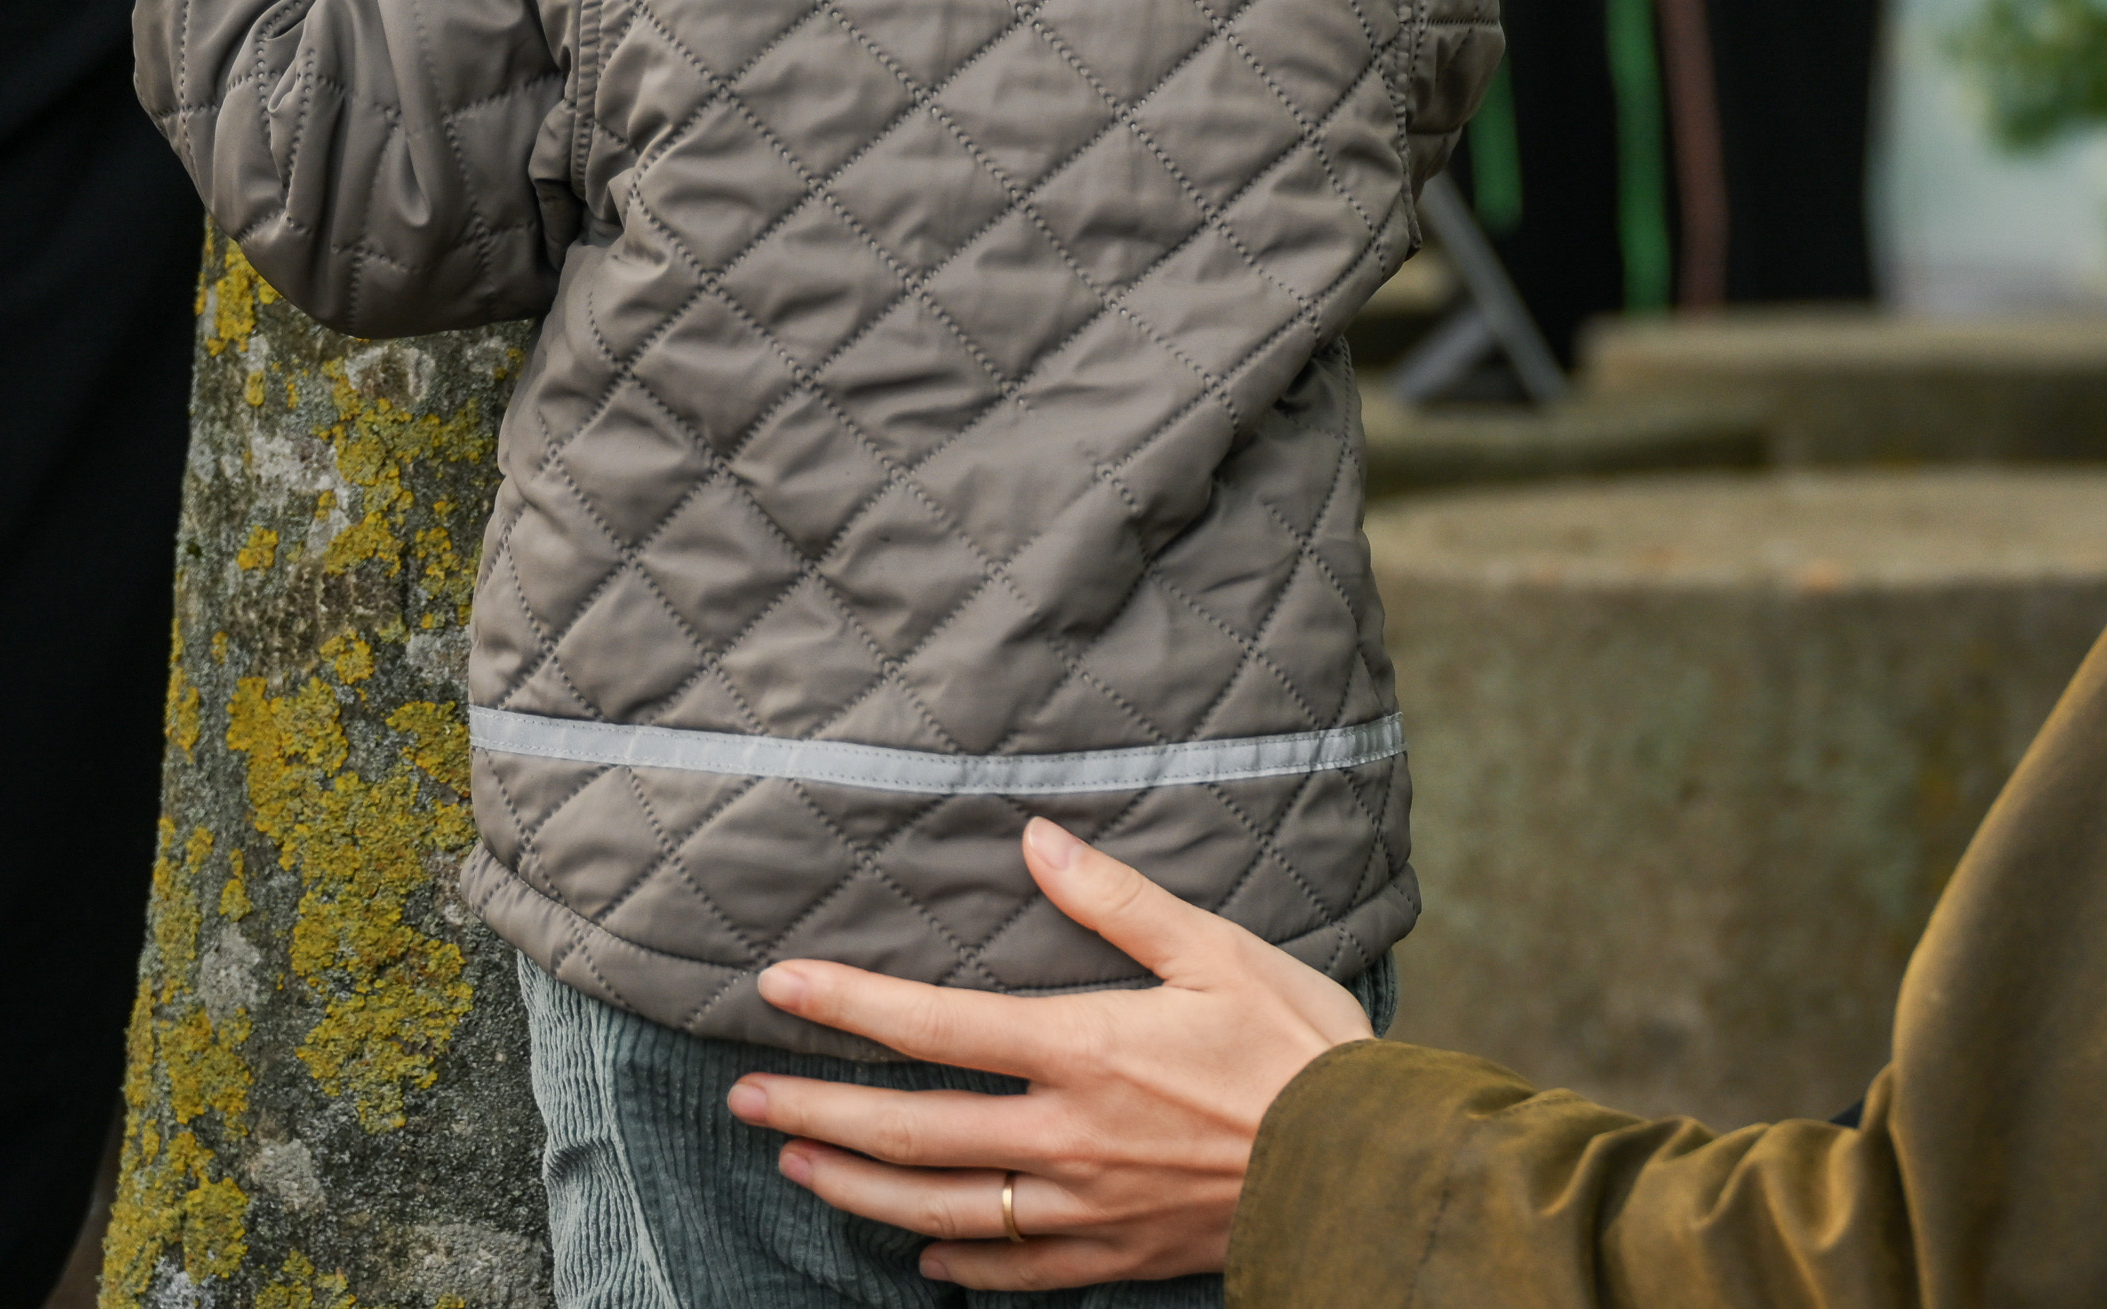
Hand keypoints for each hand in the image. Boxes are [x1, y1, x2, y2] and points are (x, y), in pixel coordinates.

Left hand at [737, 819, 1371, 1290]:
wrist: (1363, 1162)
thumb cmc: (1299, 1045)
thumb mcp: (1218, 950)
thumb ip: (1118, 900)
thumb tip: (1036, 841)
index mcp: (1084, 1047)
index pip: (934, 1026)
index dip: (847, 1004)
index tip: (777, 984)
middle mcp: (1064, 1135)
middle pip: (911, 1130)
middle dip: (817, 1109)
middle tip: (743, 1097)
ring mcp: (1083, 1207)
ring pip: (939, 1208)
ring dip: (857, 1187)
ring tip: (799, 1162)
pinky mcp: (1116, 1255)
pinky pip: (1014, 1268)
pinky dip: (960, 1262)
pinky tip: (927, 1255)